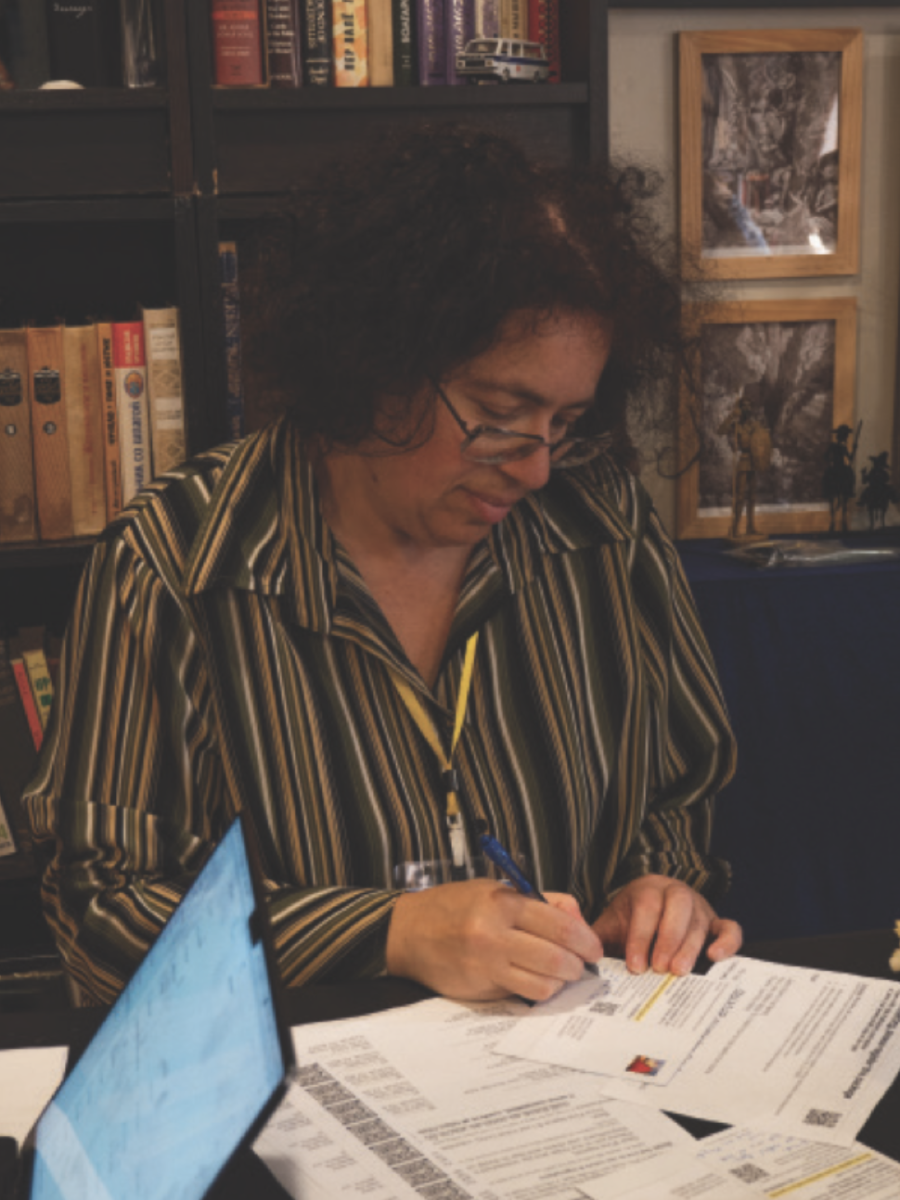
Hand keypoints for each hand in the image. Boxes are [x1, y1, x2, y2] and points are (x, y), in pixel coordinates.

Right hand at [386, 879, 601, 1001]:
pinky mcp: (480, 988)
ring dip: (561, 980)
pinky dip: (538, 989)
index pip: (558, 925)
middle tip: (582, 963)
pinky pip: (522, 994)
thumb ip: (540, 900)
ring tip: (560, 972)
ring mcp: (486, 965)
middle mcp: (493, 934)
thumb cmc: (454, 907)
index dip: (585, 939)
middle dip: (578, 964)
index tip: (594, 947)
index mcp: (501, 903)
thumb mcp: (495, 890)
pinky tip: (536, 980)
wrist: (408, 933)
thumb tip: (578, 917)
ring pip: (543, 983)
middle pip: (556, 957)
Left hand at [592, 875, 741, 975]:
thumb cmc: (628, 927)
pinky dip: (727, 942)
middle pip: (678, 905)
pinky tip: (715, 958)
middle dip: (668, 938)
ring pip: (701, 918)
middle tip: (660, 968)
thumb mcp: (609, 928)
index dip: (641, 936)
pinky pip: (730, 928)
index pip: (646, 905)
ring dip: (690, 945)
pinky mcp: (716, 923)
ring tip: (678, 971)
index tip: (635, 965)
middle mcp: (674, 892)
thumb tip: (579, 953)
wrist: (648, 919)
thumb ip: (595, 937)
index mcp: (646, 889)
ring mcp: (699, 907)